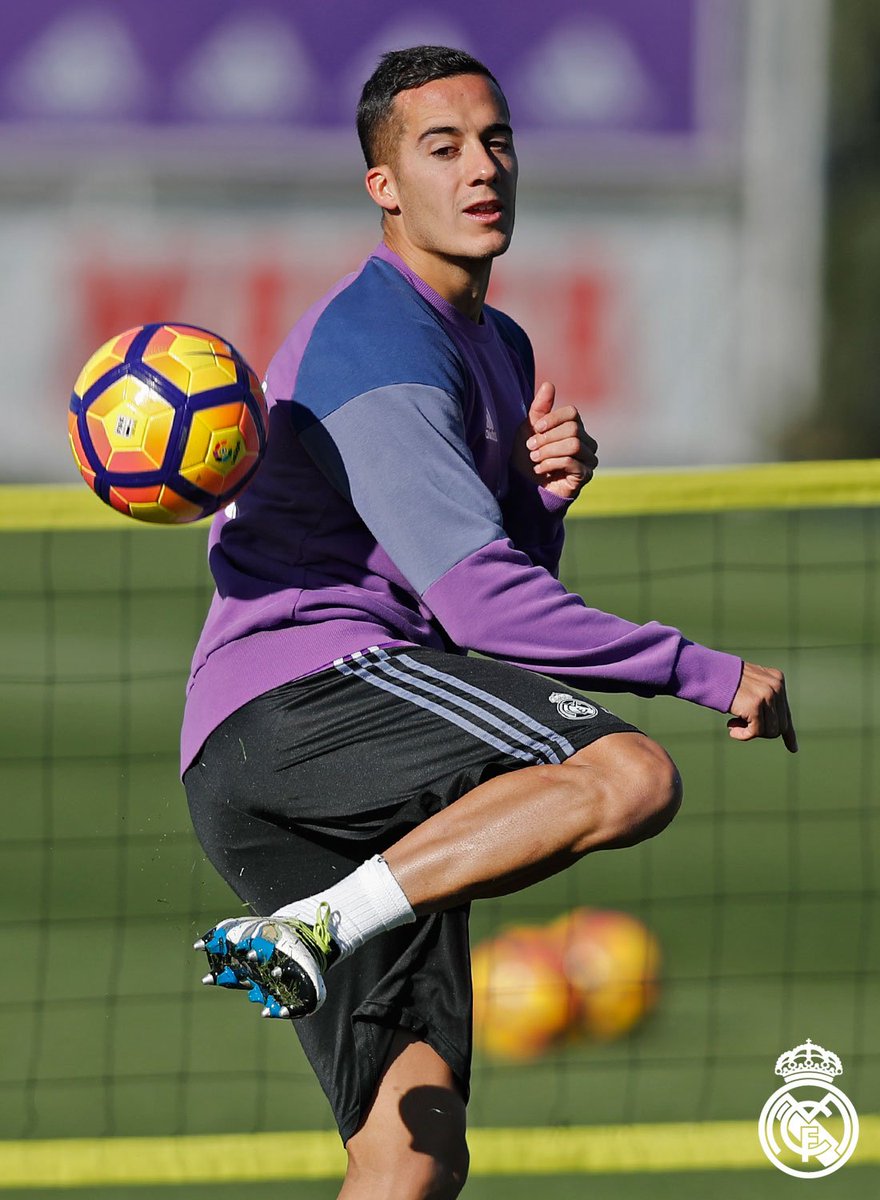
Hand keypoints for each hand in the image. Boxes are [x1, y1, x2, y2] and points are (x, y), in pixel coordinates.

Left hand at [514, 381, 597, 500]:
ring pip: (573, 445)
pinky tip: (540, 470)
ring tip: (534, 459)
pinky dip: (551, 464)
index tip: (535, 429)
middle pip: (573, 429)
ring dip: (548, 451)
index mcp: (574, 427)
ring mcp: (588, 459)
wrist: (526, 488)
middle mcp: (586, 442)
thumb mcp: (529, 429)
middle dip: (547, 438)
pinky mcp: (585, 476)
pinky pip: (572, 462)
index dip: (553, 419)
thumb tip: (549, 384)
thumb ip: (540, 408)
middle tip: (530, 448)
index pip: (572, 413)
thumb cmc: (528, 457)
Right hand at [727, 662, 797, 752]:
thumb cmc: (726, 682)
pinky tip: (730, 729)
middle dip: (761, 731)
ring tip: (734, 724)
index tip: (793, 749)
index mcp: (777, 680)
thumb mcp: (751, 687)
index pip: (786, 712)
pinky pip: (755, 732)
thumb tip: (774, 730)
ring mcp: (767, 695)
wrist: (710, 672)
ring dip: (751, 733)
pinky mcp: (755, 705)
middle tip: (741, 725)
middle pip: (780, 726)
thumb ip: (764, 703)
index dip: (789, 734)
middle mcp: (776, 687)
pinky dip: (743, 735)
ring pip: (770, 731)